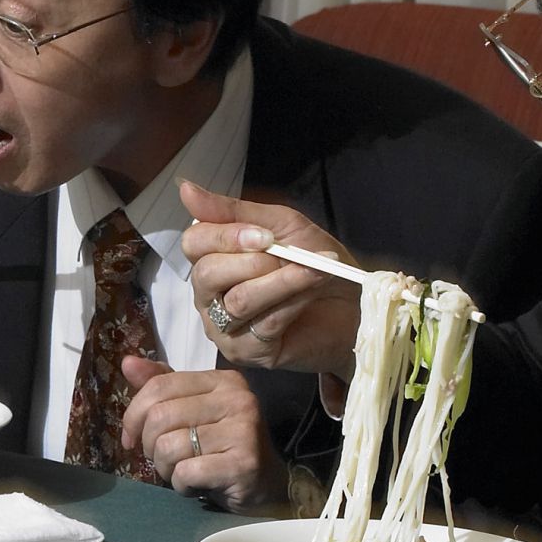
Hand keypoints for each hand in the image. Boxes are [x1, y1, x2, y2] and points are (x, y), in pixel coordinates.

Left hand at [121, 363, 287, 506]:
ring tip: (182, 472)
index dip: (134, 415)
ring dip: (165, 468)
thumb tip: (127, 363)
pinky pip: (185, 472)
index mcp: (223, 380)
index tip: (131, 437)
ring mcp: (243, 431)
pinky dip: (181, 484)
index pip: (159, 385)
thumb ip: (162, 387)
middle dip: (150, 445)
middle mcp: (237, 399)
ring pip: (169, 447)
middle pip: (160, 417)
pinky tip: (196, 485)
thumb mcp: (192, 411)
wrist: (265, 485)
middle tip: (163, 459)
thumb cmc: (222, 447)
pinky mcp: (243, 464)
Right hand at [180, 187, 361, 375]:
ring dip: (283, 280)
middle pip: (207, 274)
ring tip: (315, 269)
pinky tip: (314, 289)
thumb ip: (233, 211)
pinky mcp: (249, 353)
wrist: (356, 303)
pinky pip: (264, 324)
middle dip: (254, 261)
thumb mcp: (280, 226)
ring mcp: (225, 329)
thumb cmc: (317, 262)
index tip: (266, 235)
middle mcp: (209, 297)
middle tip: (290, 255)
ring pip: (239, 300)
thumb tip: (185, 188)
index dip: (226, 236)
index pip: (193, 243)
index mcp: (211, 261)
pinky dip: (294, 301)